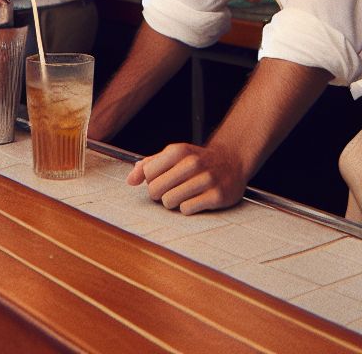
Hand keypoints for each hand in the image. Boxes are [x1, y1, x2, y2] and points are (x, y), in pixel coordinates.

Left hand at [126, 141, 248, 214]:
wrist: (231, 162)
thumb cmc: (196, 160)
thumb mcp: (173, 155)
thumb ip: (149, 164)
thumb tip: (130, 180)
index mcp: (178, 151)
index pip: (148, 174)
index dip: (151, 181)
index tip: (161, 180)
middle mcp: (192, 163)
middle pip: (155, 189)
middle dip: (159, 194)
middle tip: (170, 190)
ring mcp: (206, 179)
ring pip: (169, 201)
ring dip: (173, 202)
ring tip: (183, 195)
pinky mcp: (217, 196)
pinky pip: (187, 210)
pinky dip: (188, 208)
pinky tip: (196, 200)